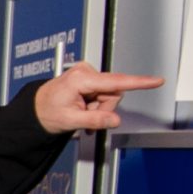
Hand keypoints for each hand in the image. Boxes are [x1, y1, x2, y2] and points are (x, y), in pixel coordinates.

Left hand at [33, 63, 164, 134]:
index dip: (139, 82)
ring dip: (99, 109)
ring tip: (82, 115)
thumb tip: (114, 120)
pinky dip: (96, 106)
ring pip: (109, 96)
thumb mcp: (70, 121)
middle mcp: (85, 72)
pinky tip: (84, 111)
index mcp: (81, 79)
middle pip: (113, 93)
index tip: (157, 80)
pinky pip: (102, 94)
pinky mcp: (88, 78)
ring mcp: (87, 74)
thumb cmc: (47, 112)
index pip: (116, 82)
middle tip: (87, 118)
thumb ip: (94, 120)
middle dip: (104, 109)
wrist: (36, 110)